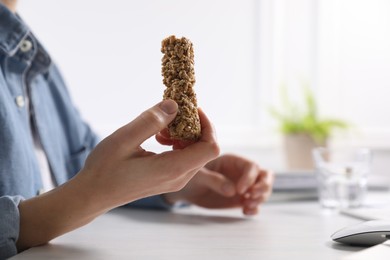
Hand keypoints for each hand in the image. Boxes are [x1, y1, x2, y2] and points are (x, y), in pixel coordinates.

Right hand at [17, 100, 218, 250]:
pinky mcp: (169, 179)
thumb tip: (175, 105)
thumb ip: (151, 121)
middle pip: (206, 148)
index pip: (210, 147)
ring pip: (196, 153)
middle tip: (172, 116)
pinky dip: (178, 144)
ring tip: (161, 129)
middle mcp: (180, 177)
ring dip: (185, 135)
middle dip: (194, 127)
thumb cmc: (105, 168)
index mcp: (173, 168)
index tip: (191, 110)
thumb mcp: (124, 139)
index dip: (207, 125)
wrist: (93, 195)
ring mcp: (176, 181)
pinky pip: (185, 158)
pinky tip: (158, 138)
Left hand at [163, 154, 273, 215]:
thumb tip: (233, 190)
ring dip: (260, 199)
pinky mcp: (241, 199)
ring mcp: (244, 186)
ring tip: (247, 206)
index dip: (250, 178)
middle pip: (265, 176)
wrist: (188, 190)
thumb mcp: (199, 176)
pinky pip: (256, 203)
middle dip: (264, 187)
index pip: (251, 167)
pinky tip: (245, 212)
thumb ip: (214, 180)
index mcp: (233, 161)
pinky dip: (255, 209)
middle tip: (252, 196)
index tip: (240, 190)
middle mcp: (242, 172)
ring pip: (264, 190)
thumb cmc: (192, 177)